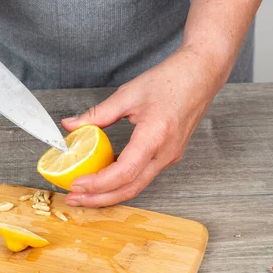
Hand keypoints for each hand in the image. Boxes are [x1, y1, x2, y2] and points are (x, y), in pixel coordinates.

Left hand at [61, 48, 224, 207]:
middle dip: (99, 199)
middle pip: (129, 189)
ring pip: (137, 185)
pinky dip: (122, 181)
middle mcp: (165, 153)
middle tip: (74, 198)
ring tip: (84, 192)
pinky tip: (104, 176)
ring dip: (109, 193)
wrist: (200, 74)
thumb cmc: (171, 80)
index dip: (98, 184)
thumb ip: (97, 114)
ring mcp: (169, 157)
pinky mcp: (169, 155)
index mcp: (155, 136)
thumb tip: (71, 125)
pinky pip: (143, 175)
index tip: (77, 184)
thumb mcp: (128, 94)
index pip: (124, 173)